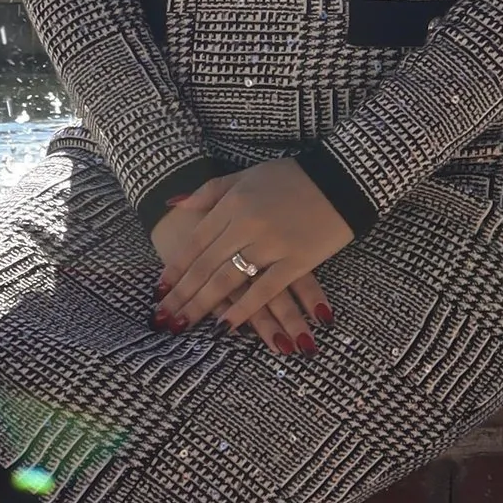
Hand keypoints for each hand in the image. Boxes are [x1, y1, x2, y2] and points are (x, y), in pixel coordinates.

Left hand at [153, 162, 350, 345]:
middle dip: (182, 294)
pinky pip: (265, 290)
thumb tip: (174, 203)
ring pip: (229, 280)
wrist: (342, 178)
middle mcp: (246, 224)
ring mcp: (272, 244)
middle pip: (206, 266)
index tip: (159, 290)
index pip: (196, 242)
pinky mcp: (297, 261)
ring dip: (204, 305)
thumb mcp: (246, 176)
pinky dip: (244, 310)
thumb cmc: (292, 176)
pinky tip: (226, 326)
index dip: (176, 268)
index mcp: (233, 204)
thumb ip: (210, 192)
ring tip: (183, 324)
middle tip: (163, 317)